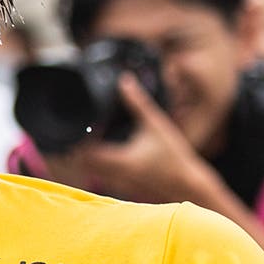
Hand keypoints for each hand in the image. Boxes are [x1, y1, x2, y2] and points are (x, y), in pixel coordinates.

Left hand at [56, 75, 213, 203]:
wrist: (188, 183)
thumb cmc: (174, 156)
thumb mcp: (155, 124)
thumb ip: (138, 102)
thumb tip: (125, 80)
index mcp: (118, 160)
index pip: (83, 150)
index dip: (76, 137)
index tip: (80, 123)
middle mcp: (113, 174)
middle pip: (80, 161)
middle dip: (76, 144)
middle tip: (79, 127)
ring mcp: (116, 181)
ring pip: (89, 168)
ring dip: (85, 153)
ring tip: (90, 135)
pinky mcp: (122, 183)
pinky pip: (101, 172)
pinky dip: (97, 161)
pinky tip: (104, 147)